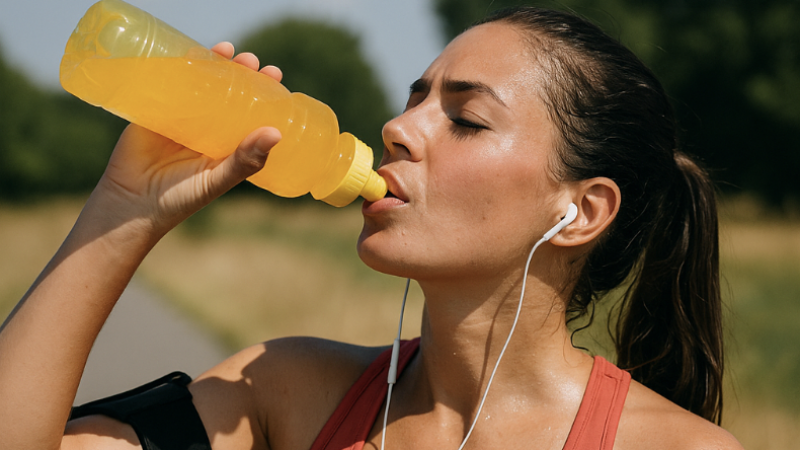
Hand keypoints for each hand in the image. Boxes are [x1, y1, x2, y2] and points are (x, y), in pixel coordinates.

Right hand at [89, 43, 283, 239]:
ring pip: (200, 82)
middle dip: (241, 71)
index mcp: (226, 141)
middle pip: (227, 90)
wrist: (132, 205)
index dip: (263, 90)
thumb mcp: (217, 179)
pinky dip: (178, 65)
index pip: (249, 109)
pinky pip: (166, 82)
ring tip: (227, 50)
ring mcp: (179, 115)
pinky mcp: (153, 110)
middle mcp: (206, 125)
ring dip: (214, 62)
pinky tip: (191, 51)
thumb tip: (277, 133)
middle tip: (252, 60)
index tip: (274, 73)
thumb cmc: (181, 199)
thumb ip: (245, 160)